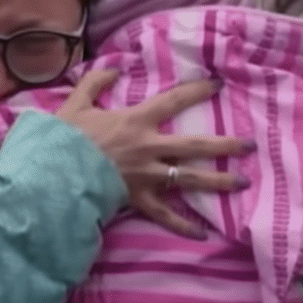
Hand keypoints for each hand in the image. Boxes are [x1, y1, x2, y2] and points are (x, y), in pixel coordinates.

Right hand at [56, 70, 252, 236]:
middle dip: (225, 145)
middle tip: (249, 145)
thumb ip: (96, 82)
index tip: (218, 85)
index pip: (174, 101)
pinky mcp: (138, 200)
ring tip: (242, 183)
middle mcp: (149, 148)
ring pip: (189, 178)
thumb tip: (114, 68)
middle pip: (195, 145)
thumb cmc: (65, 138)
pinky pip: (165, 215)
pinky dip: (183, 226)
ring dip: (218, 181)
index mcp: (136, 121)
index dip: (197, 91)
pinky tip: (203, 234)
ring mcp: (146, 176)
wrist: (53, 172)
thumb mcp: (77, 102)